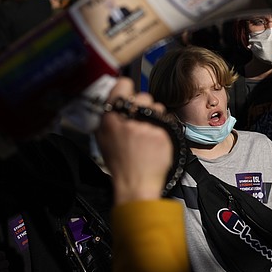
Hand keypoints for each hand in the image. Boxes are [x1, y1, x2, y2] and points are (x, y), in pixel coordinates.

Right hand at [96, 78, 171, 203]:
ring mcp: (147, 127)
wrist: (136, 184)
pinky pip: (167, 121)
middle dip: (143, 106)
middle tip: (140, 122)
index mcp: (110, 120)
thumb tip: (117, 97)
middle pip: (143, 96)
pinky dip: (163, 129)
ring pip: (158, 107)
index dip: (127, 87)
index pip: (122, 87)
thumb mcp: (103, 138)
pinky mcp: (162, 134)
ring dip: (156, 116)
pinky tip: (155, 142)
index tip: (129, 91)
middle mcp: (128, 121)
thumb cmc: (120, 162)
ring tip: (148, 133)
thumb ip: (110, 116)